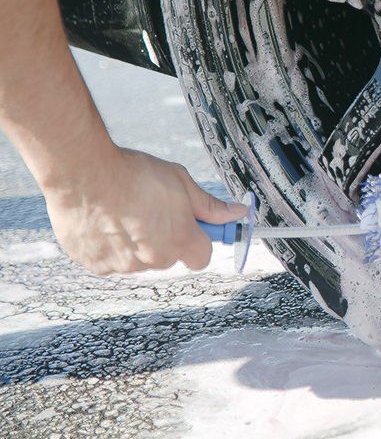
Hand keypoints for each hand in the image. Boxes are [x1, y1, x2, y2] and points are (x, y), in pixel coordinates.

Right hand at [44, 147, 246, 274]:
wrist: (84, 173)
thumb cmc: (133, 173)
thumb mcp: (181, 181)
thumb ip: (210, 205)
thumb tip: (237, 213)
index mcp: (180, 239)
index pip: (202, 257)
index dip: (198, 241)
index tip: (191, 226)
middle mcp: (154, 258)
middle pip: (170, 257)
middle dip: (166, 239)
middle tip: (152, 210)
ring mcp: (124, 265)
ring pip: (140, 260)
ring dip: (137, 243)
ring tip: (124, 212)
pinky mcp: (97, 265)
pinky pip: (112, 260)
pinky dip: (110, 246)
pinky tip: (105, 221)